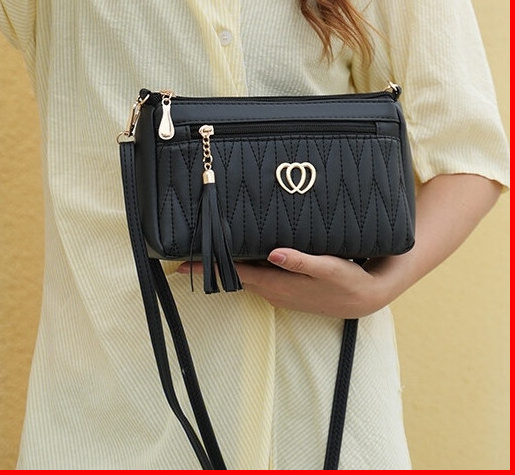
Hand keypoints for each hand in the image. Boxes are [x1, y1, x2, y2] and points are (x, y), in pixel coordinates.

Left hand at [177, 248, 393, 318]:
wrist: (363, 299)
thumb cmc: (347, 282)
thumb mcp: (328, 269)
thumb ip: (301, 261)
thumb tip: (273, 253)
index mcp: (277, 284)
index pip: (233, 274)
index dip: (207, 267)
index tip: (182, 263)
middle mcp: (272, 290)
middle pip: (233, 274)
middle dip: (211, 263)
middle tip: (189, 247)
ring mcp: (278, 291)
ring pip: (244, 274)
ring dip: (226, 264)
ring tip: (209, 246)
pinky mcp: (285, 288)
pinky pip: (257, 275)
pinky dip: (244, 265)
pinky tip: (243, 252)